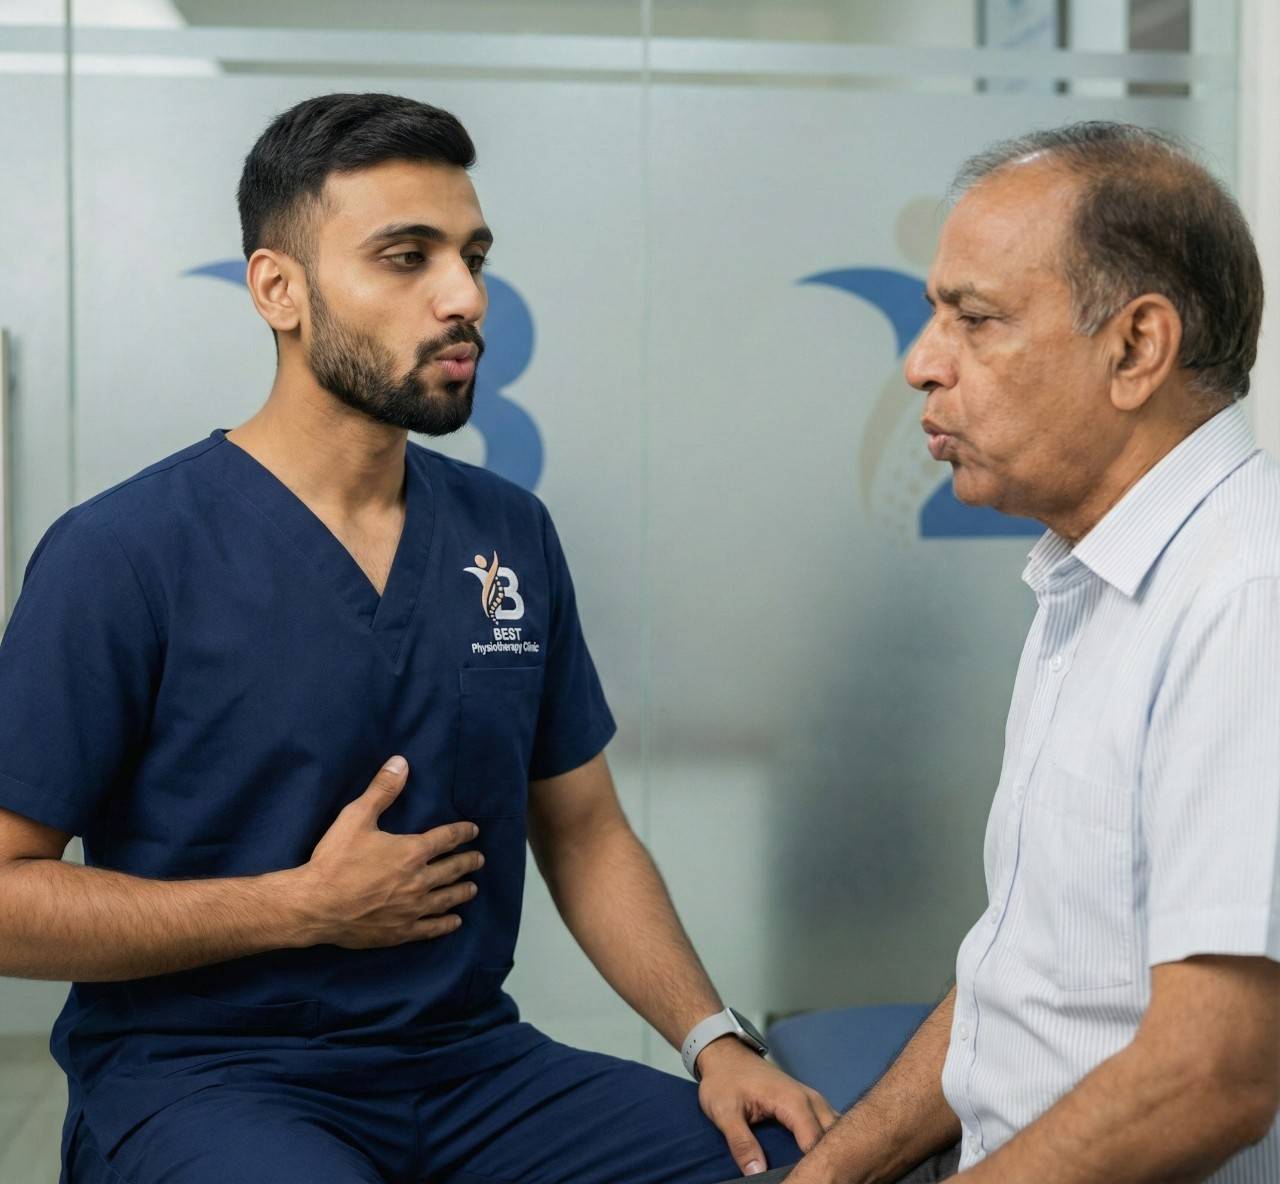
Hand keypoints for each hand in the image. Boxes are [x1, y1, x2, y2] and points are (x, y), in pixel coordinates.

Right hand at [292, 755, 483, 948]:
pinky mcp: (401, 932)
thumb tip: (401, 762)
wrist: (315, 905)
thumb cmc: (335, 860)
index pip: (446, 838)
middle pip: (452, 869)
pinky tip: (454, 922)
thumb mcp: (356, 817)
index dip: (463, 833)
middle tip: (479, 859)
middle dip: (468, 862)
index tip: (473, 831)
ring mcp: (411, 908)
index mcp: (411, 852)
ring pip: (446, 898)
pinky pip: (431, 928)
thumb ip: (382, 790)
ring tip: (472, 888)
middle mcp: (418, 880)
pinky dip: (446, 924)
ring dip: (462, 891)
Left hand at [696, 1036, 838, 1176]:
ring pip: (835, 1131)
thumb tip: (757, 1173)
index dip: (813, 1167)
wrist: (725, 1055)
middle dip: (827, 1160)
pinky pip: (828, 1126)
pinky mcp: (810, 1104)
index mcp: (793, 1102)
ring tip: (818, 1174)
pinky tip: (817, 1159)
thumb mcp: (724, 1112)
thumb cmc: (724, 1081)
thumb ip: (741, 1142)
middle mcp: (811, 1100)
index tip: (804, 1181)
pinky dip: (827, 1142)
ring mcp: (813, 1100)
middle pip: (832, 1137)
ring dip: (829, 1151)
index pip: (815, 1143)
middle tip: (815, 1178)